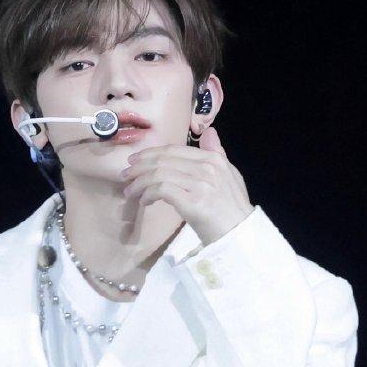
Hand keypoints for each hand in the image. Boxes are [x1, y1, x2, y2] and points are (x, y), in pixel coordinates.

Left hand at [120, 127, 254, 245]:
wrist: (241, 235)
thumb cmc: (232, 208)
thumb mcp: (229, 175)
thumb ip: (217, 153)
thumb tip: (209, 131)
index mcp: (213, 159)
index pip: (174, 150)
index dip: (150, 153)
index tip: (135, 160)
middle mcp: (207, 167)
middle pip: (163, 160)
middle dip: (139, 167)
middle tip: (125, 175)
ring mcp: (200, 184)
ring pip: (158, 174)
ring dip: (139, 183)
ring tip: (130, 191)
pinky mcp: (193, 202)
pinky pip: (161, 190)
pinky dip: (147, 194)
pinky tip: (144, 201)